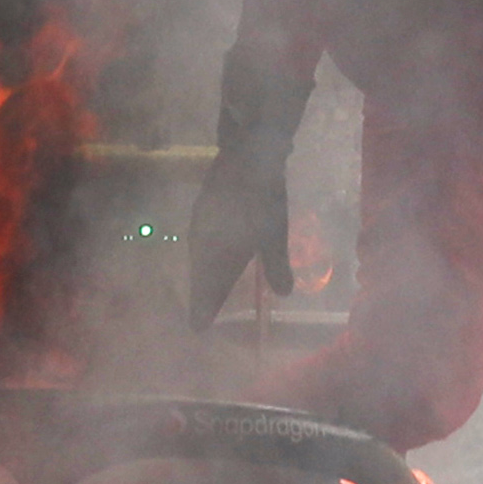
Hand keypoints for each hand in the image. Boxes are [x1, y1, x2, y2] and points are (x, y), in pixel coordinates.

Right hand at [178, 153, 294, 324]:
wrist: (247, 155)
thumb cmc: (262, 200)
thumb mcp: (274, 236)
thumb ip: (277, 266)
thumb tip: (284, 295)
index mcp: (215, 254)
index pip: (206, 288)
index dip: (203, 308)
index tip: (198, 328)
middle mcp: (200, 242)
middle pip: (199, 275)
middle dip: (201, 295)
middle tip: (202, 314)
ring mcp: (199, 223)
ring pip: (198, 258)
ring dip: (203, 275)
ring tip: (208, 289)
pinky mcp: (203, 208)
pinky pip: (200, 242)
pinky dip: (205, 256)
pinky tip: (213, 255)